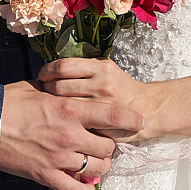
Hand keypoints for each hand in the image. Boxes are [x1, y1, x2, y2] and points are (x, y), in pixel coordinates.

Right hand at [0, 79, 142, 189]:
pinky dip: (84, 189)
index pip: (112, 115)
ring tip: (95, 162)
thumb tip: (66, 83)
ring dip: (100, 166)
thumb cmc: (7, 103)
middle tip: (103, 143)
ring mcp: (59, 158)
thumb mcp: (35, 87)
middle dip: (110, 145)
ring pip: (97, 168)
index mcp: (69, 109)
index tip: (139, 121)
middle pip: (108, 146)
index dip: (130, 120)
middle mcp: (70, 135)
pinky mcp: (46, 175)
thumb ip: (58, 89)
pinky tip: (84, 184)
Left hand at [39, 58, 161, 142]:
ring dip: (52, 105)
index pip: (63, 66)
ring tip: (51, 105)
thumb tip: (54, 69)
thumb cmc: (121, 88)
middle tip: (44, 91)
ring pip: (63, 104)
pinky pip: (74, 119)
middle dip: (47, 88)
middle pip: (58, 86)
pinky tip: (61, 117)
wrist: (147, 108)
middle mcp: (100, 84)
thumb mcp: (106, 70)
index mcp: (100, 67)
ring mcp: (100, 105)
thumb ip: (84, 68)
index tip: (43, 75)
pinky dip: (64, 118)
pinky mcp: (100, 122)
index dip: (48, 71)